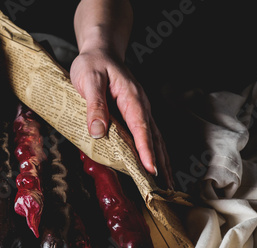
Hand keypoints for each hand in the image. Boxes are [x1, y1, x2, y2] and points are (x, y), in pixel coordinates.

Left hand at [70, 50, 173, 188]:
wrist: (101, 51)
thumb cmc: (93, 64)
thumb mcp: (89, 80)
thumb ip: (94, 106)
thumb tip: (98, 132)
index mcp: (132, 98)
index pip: (141, 128)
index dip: (146, 150)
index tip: (151, 169)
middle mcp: (142, 106)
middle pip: (155, 139)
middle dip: (160, 164)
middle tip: (165, 188)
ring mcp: (142, 111)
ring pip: (156, 140)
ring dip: (162, 162)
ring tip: (167, 185)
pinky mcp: (137, 115)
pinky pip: (149, 137)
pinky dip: (155, 153)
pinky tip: (156, 167)